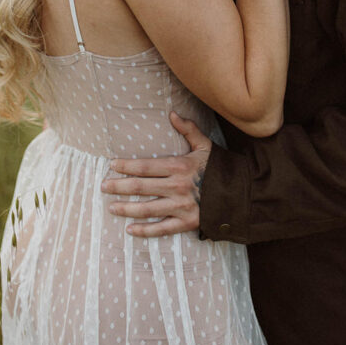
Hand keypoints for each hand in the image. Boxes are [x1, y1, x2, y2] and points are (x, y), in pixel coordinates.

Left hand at [100, 113, 211, 236]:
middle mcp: (177, 187)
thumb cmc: (221, 168)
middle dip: (120, 186)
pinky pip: (162, 229)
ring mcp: (181, 207)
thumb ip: (188, 129)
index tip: (112, 165)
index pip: (146, 166)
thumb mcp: (205, 145)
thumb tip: (172, 113)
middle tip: (103, 186)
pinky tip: (130, 230)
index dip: (126, 166)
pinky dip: (145, 231)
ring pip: (147, 209)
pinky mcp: (187, 223)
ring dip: (127, 208)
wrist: (242, 194)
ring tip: (111, 207)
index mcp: (180, 166)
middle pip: (141, 187)